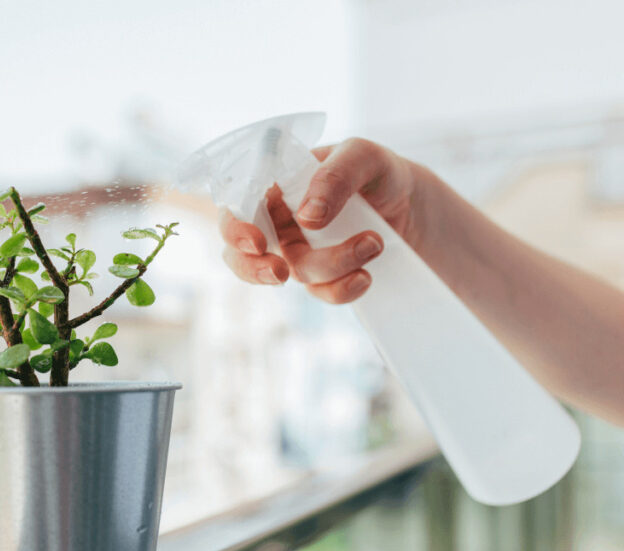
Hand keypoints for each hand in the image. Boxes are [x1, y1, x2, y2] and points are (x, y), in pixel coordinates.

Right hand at [219, 138, 421, 303]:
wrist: (417, 208)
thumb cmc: (380, 173)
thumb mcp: (364, 157)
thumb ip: (335, 175)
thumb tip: (307, 216)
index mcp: (275, 187)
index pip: (237, 206)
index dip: (235, 228)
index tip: (257, 243)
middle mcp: (279, 223)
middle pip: (240, 254)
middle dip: (253, 269)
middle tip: (280, 273)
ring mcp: (300, 253)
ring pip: (293, 272)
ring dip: (332, 265)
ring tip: (373, 243)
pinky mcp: (323, 278)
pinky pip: (321, 293)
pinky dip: (342, 289)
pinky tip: (366, 276)